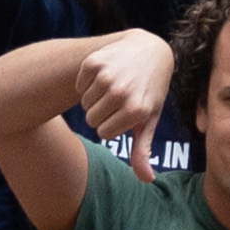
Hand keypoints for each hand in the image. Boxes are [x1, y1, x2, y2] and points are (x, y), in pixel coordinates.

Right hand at [76, 28, 174, 179]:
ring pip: (84, 103)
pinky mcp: (94, 62)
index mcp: (136, 110)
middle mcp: (122, 92)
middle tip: (119, 98)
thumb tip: (147, 180)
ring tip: (113, 85)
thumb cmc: (150, 90)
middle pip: (91, 119)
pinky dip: (87, 82)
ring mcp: (107, 75)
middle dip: (102, 112)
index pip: (103, 133)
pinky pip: (79, 85)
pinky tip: (104, 73)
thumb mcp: (150, 118)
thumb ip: (142, 150)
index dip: (112, 124)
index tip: (125, 110)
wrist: (149, 49)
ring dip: (95, 97)